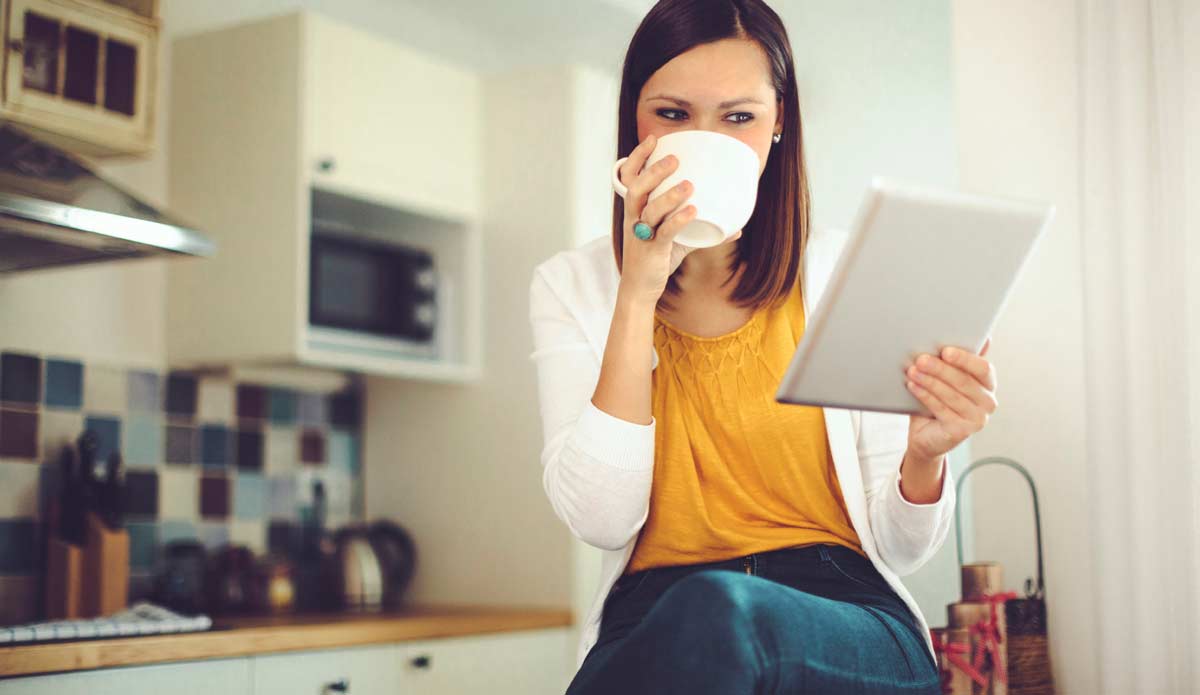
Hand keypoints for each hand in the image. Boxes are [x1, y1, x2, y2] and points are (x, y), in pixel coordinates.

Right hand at [615, 134, 740, 304]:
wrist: (639, 290)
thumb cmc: (656, 259)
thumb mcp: (677, 241)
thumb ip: (701, 231)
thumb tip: (736, 228)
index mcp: (635, 211)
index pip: (630, 179)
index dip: (638, 158)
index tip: (654, 140)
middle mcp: (634, 220)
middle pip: (636, 189)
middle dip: (654, 172)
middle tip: (674, 159)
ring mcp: (641, 236)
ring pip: (649, 210)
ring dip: (669, 195)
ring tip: (689, 184)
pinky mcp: (651, 251)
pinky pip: (663, 233)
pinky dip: (678, 220)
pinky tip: (693, 211)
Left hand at [904, 337, 996, 461]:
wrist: (925, 435)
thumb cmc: (936, 400)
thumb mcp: (945, 378)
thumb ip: (956, 360)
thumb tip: (979, 337)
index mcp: (988, 384)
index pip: (983, 368)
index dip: (965, 358)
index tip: (945, 351)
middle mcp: (988, 402)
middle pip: (964, 381)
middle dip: (940, 368)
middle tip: (921, 359)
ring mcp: (978, 418)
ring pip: (951, 395)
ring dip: (930, 381)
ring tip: (912, 371)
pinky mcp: (963, 431)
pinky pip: (942, 409)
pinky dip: (925, 396)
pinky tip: (913, 386)